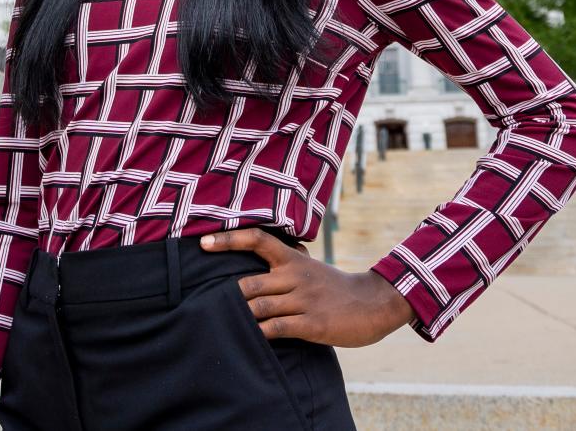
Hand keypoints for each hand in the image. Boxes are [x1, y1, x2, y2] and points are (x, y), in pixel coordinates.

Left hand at [200, 228, 414, 347]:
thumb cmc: (334, 286)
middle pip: (249, 282)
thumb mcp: (309, 265)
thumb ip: (285, 260)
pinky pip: (276, 329)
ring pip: (259, 306)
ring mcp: (303, 301)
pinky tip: (250, 337)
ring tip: (223, 322)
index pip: (257, 239)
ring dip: (241, 315)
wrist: (372, 304)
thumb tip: (258, 249)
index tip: (203, 243)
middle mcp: (294, 276)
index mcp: (292, 259)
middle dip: (230, 296)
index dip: (228, 239)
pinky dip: (259, 333)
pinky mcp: (311, 324)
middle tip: (208, 303)